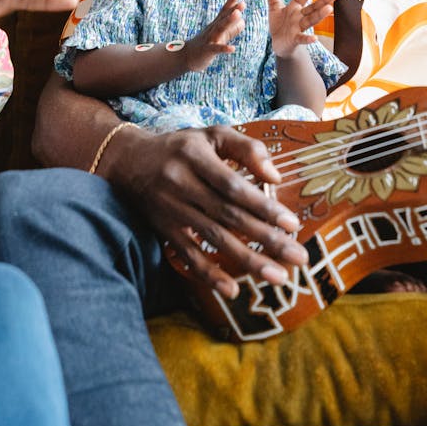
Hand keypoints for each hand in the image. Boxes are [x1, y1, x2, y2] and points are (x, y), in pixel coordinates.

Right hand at [105, 123, 308, 298]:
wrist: (127, 161)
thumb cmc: (181, 147)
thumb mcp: (211, 135)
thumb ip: (246, 148)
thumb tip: (275, 177)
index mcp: (196, 156)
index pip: (233, 186)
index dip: (263, 206)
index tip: (292, 224)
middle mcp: (181, 183)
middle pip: (228, 216)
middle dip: (265, 238)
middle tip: (298, 257)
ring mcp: (170, 209)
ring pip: (213, 239)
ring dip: (247, 261)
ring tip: (278, 277)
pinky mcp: (163, 230)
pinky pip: (188, 256)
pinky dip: (209, 274)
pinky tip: (233, 290)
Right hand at [183, 0, 244, 71]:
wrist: (186, 56)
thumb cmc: (205, 45)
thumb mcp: (219, 36)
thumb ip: (231, 29)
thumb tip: (243, 21)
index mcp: (215, 25)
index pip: (224, 11)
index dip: (231, 1)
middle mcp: (212, 29)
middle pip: (223, 17)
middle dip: (233, 10)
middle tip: (243, 3)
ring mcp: (209, 39)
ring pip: (219, 29)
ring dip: (228, 21)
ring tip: (238, 15)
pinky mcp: (207, 50)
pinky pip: (216, 49)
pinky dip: (224, 48)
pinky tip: (232, 48)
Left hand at [264, 0, 337, 57]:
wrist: (279, 45)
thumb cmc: (280, 25)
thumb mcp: (274, 7)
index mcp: (295, 7)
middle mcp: (300, 16)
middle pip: (313, 7)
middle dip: (323, 1)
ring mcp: (299, 28)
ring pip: (310, 20)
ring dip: (320, 15)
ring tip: (329, 9)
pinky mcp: (295, 39)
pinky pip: (302, 38)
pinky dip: (308, 39)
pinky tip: (315, 39)